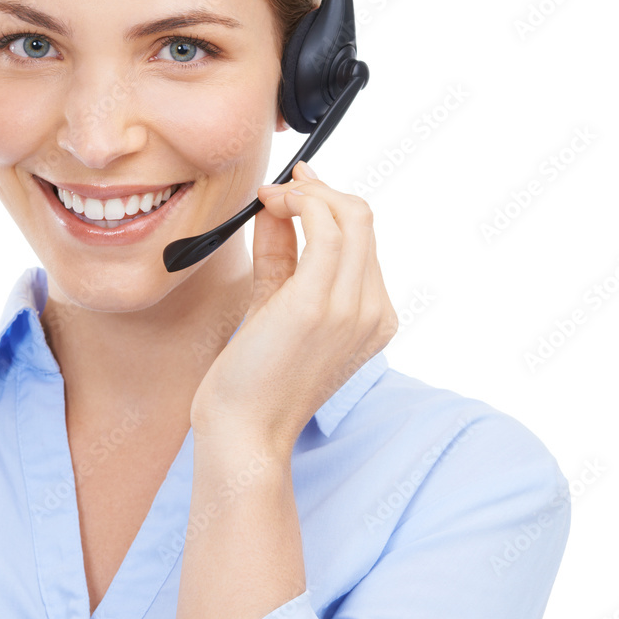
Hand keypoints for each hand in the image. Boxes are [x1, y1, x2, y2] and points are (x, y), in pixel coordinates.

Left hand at [189, 160, 398, 452]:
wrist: (244, 431)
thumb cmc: (254, 376)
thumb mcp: (276, 303)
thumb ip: (283, 254)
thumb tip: (277, 206)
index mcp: (374, 317)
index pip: (364, 239)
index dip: (330, 203)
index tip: (296, 187)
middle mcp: (374, 312)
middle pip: (363, 220)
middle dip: (320, 191)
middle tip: (281, 188)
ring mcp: (353, 309)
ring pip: (351, 217)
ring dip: (307, 194)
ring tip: (270, 196)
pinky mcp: (320, 305)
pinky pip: (325, 229)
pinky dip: (300, 203)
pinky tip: (273, 203)